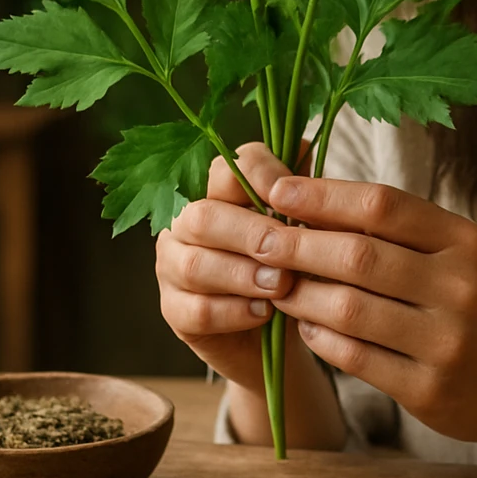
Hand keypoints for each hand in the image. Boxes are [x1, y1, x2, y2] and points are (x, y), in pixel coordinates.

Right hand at [154, 144, 297, 386]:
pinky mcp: (174, 310)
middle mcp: (186, 222)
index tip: (292, 198)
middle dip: (250, 233)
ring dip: (243, 275)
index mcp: (217, 192)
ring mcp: (173, 266)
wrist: (279, 331)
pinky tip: (264, 313)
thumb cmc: (291, 266)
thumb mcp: (303, 226)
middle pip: (203, 216)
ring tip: (282, 286)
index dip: (259, 176)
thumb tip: (303, 146)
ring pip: (195, 264)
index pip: (226, 167)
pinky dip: (233, 312)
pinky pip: (196, 310)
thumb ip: (301, 189)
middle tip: (288, 251)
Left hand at [258, 176, 476, 473]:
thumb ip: (404, 230)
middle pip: (358, 254)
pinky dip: (320, 337)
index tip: (278, 190)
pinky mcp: (429, 389)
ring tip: (275, 283)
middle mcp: (460, 286)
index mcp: (466, 242)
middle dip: (297, 244)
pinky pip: (355, 357)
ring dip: (300, 293)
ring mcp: (445, 341)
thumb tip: (318, 199)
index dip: (323, 195)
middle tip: (256, 238)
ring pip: (349, 307)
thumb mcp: (464, 253)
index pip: (383, 205)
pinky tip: (305, 324)